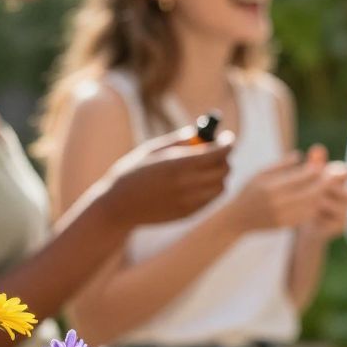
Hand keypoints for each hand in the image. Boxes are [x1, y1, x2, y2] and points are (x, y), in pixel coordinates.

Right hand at [101, 126, 233, 226]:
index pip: (218, 152)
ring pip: (221, 186)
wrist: (119, 206)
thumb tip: (201, 132)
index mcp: (179, 164)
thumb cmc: (133, 172)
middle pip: (224, 169)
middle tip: (216, 151)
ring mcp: (190, 202)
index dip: (227, 143)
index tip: (227, 138)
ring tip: (204, 168)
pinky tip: (196, 183)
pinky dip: (211, 189)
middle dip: (224, 158)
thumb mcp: (153, 150)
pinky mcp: (189, 214)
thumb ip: (179, 141)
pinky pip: (211, 199)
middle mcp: (188, 184)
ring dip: (219, 175)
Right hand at [226, 146, 327, 232]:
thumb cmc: (249, 191)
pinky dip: (314, 207)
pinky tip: (317, 200)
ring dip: (321, 197)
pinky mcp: (285, 225)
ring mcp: (281, 216)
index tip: (321, 166)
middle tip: (332, 178)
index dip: (314, 172)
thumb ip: (280, 165)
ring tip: (327, 188)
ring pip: (311, 206)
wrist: (238, 219)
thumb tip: (300, 155)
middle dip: (323, 185)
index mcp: (270, 187)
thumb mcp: (260, 173)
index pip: (300, 178)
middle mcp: (277, 202)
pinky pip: (306, 216)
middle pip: (310, 193)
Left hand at [306, 159, 346, 240]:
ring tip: (309, 200)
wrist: (299, 222)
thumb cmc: (305, 195)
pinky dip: (323, 215)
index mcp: (341, 181)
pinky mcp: (342, 225)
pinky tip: (309, 214)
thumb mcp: (309, 179)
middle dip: (332, 188)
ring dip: (326, 200)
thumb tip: (318, 147)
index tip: (322, 172)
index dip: (337, 171)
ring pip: (343, 204)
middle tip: (315, 188)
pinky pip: (336, 218)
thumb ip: (315, 164)